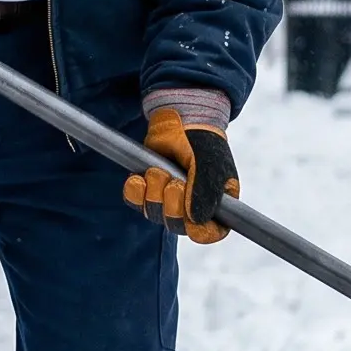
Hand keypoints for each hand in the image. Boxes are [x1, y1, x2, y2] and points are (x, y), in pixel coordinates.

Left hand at [123, 104, 238, 243]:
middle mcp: (191, 205)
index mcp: (215, 203)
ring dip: (153, 193)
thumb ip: (205, 193)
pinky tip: (137, 177)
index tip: (192, 221)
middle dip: (171, 205)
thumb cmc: (202, 141)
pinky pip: (136, 201)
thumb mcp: (210, 165)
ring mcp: (168, 198)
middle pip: (177, 225)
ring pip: (154, 214)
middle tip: (173, 182)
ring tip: (157, 170)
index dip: (201, 232)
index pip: (210, 232)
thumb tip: (196, 221)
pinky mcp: (147, 187)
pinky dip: (135, 191)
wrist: (179, 119)